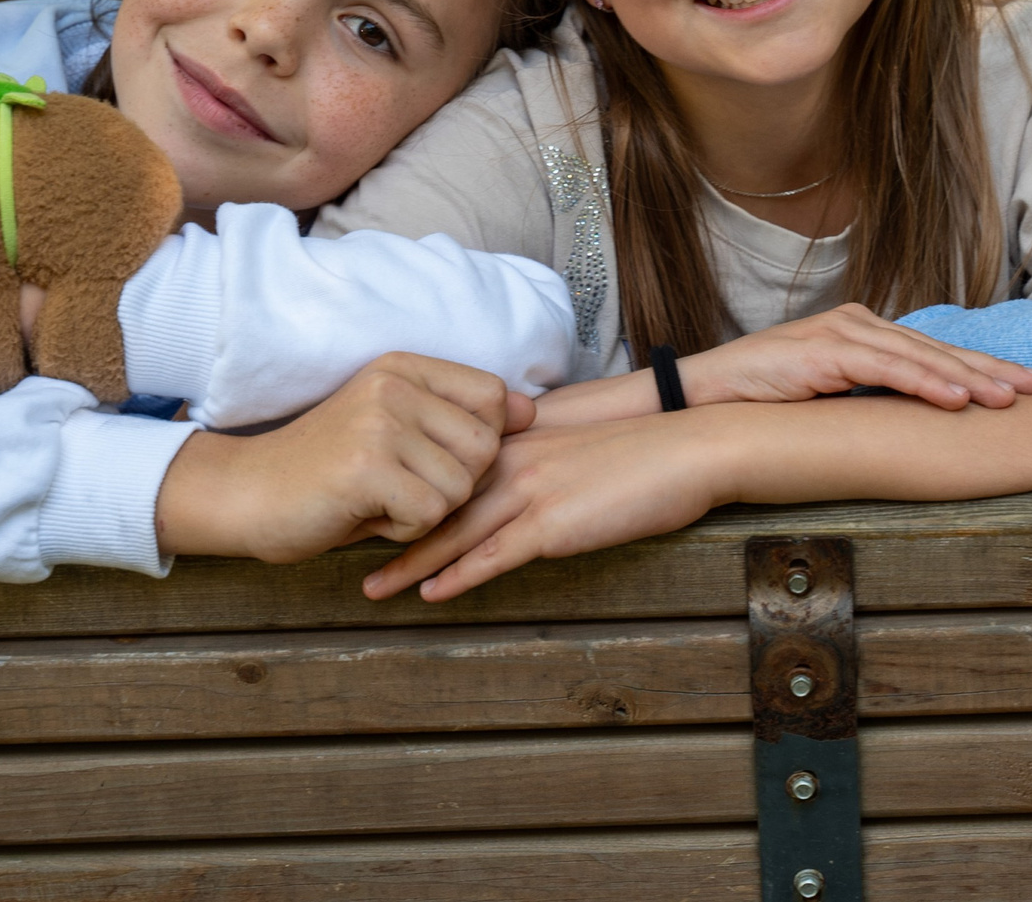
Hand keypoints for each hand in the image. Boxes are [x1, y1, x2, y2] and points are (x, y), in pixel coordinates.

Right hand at [154, 352, 531, 561]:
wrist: (246, 494)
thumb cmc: (327, 470)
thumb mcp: (394, 427)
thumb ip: (456, 418)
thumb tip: (529, 410)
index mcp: (405, 367)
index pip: (494, 395)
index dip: (482, 441)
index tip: (436, 460)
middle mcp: (395, 384)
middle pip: (487, 446)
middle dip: (457, 483)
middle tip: (402, 488)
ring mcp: (380, 421)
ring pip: (462, 485)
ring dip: (428, 510)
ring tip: (380, 499)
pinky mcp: (366, 466)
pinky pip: (431, 512)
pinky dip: (405, 529)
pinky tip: (366, 516)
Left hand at [362, 411, 747, 602]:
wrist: (691, 447)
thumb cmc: (647, 449)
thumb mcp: (581, 444)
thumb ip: (542, 457)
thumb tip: (515, 479)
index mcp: (520, 438)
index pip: (446, 463)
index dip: (402, 484)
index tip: (364, 502)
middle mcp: (514, 459)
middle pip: (435, 498)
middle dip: (385, 523)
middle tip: (340, 543)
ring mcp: (532, 491)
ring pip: (453, 531)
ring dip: (408, 561)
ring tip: (371, 585)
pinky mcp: (554, 523)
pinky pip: (495, 556)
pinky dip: (459, 576)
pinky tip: (431, 593)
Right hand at [529, 304, 1031, 427]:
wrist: (702, 397)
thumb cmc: (764, 403)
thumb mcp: (830, 401)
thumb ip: (869, 401)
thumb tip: (916, 426)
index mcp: (863, 334)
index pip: (933, 353)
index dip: (980, 370)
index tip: (1024, 389)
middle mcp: (857, 325)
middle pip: (938, 350)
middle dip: (991, 371)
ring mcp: (840, 334)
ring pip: (920, 358)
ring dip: (969, 380)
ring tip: (1009, 399)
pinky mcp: (823, 352)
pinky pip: (884, 369)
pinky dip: (924, 383)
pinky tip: (956, 399)